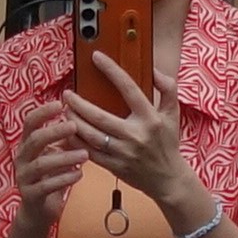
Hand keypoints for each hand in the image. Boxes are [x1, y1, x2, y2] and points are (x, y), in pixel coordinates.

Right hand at [9, 81, 102, 230]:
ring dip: (65, 157)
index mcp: (26, 146)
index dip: (43, 112)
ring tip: (85, 155)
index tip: (60, 103)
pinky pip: (47, 186)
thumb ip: (64, 142)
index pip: (29, 123)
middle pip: (35, 140)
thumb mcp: (55, 157)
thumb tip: (81, 120)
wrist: (37, 213)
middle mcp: (21, 159)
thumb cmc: (49, 179)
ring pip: (42, 164)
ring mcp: (24, 177)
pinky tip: (79, 175)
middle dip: (54, 131)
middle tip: (74, 126)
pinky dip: (64, 179)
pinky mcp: (30, 195)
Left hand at [58, 54, 198, 216]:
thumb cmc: (168, 143)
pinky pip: (90, 153)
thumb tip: (153, 69)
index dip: (112, 70)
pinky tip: (68, 131)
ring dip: (74, 121)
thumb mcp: (173, 113)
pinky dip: (76, 142)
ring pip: (91, 136)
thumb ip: (167, 88)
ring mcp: (124, 153)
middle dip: (79, 104)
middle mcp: (136, 135)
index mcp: (150, 118)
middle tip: (67, 93)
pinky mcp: (115, 167)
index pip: (129, 88)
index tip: (96, 57)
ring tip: (65, 110)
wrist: (169, 179)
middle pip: (100, 116)